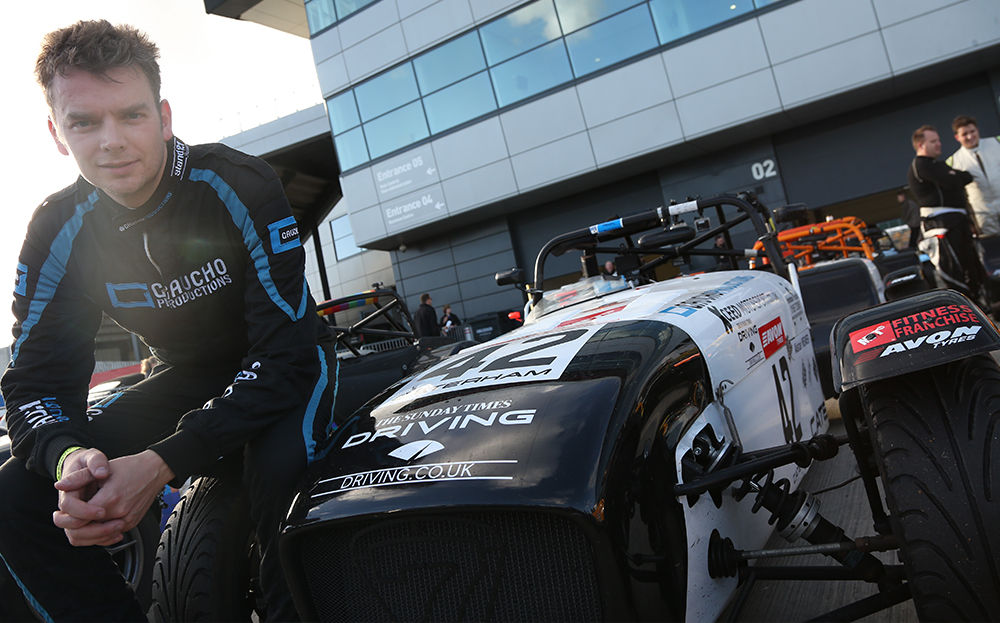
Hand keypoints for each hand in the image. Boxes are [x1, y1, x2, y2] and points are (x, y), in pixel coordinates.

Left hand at [54, 450, 173, 546]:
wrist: (155, 470)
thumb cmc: (131, 467)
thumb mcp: (103, 468)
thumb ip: (79, 478)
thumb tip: (59, 486)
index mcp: (110, 498)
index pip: (79, 520)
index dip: (66, 518)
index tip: (61, 513)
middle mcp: (120, 513)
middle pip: (86, 533)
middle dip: (72, 528)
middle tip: (64, 519)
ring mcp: (127, 521)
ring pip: (97, 539)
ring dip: (84, 533)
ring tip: (77, 522)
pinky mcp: (131, 524)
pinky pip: (109, 536)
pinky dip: (98, 534)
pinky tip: (93, 525)